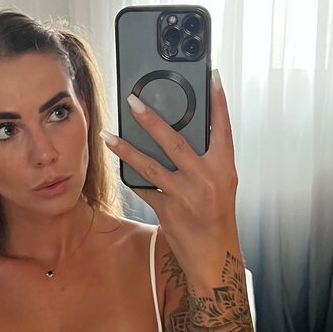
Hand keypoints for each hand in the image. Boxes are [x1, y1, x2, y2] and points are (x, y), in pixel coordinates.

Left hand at [101, 70, 238, 273]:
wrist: (212, 255)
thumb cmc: (216, 215)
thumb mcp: (220, 183)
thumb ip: (206, 159)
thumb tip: (183, 131)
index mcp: (224, 168)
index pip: (222, 128)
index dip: (219, 100)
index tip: (213, 76)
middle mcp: (207, 179)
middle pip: (175, 143)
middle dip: (152, 120)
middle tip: (133, 101)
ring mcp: (186, 196)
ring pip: (150, 166)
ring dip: (126, 149)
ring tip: (108, 135)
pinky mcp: (167, 210)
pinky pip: (144, 188)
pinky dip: (132, 176)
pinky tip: (118, 164)